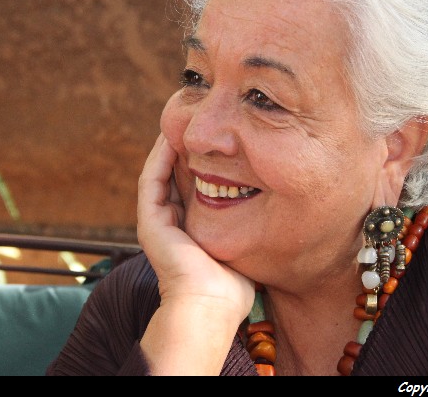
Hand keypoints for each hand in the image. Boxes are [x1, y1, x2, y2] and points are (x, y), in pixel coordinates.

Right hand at [136, 133, 254, 373]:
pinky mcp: (149, 222)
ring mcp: (156, 222)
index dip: (202, 160)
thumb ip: (249, 227)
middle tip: (200, 122)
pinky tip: (172, 138)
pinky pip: (151, 180)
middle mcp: (170, 223)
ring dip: (170, 147)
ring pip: (160, 172)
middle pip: (175, 174)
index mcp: (188, 229)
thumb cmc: (233, 286)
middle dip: (187, 148)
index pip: (193, 185)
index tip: (218, 139)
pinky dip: (159, 158)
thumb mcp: (244, 245)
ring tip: (183, 122)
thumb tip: (278, 209)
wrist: (211, 307)